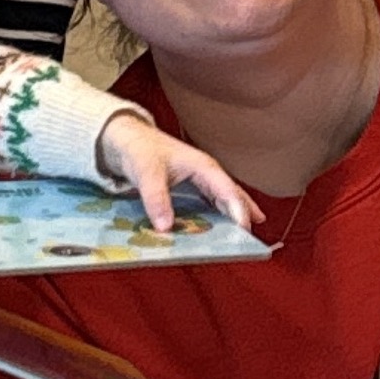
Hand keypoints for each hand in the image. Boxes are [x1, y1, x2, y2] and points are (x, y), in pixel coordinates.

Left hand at [96, 112, 261, 234]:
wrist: (128, 139)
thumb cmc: (140, 149)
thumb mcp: (146, 173)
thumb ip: (156, 198)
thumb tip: (165, 227)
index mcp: (203, 166)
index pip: (227, 190)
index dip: (238, 210)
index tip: (244, 230)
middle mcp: (207, 173)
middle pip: (232, 196)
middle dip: (244, 215)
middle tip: (251, 240)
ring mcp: (201, 180)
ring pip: (225, 199)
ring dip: (235, 216)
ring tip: (246, 236)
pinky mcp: (192, 186)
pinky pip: (211, 203)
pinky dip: (219, 215)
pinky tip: (222, 227)